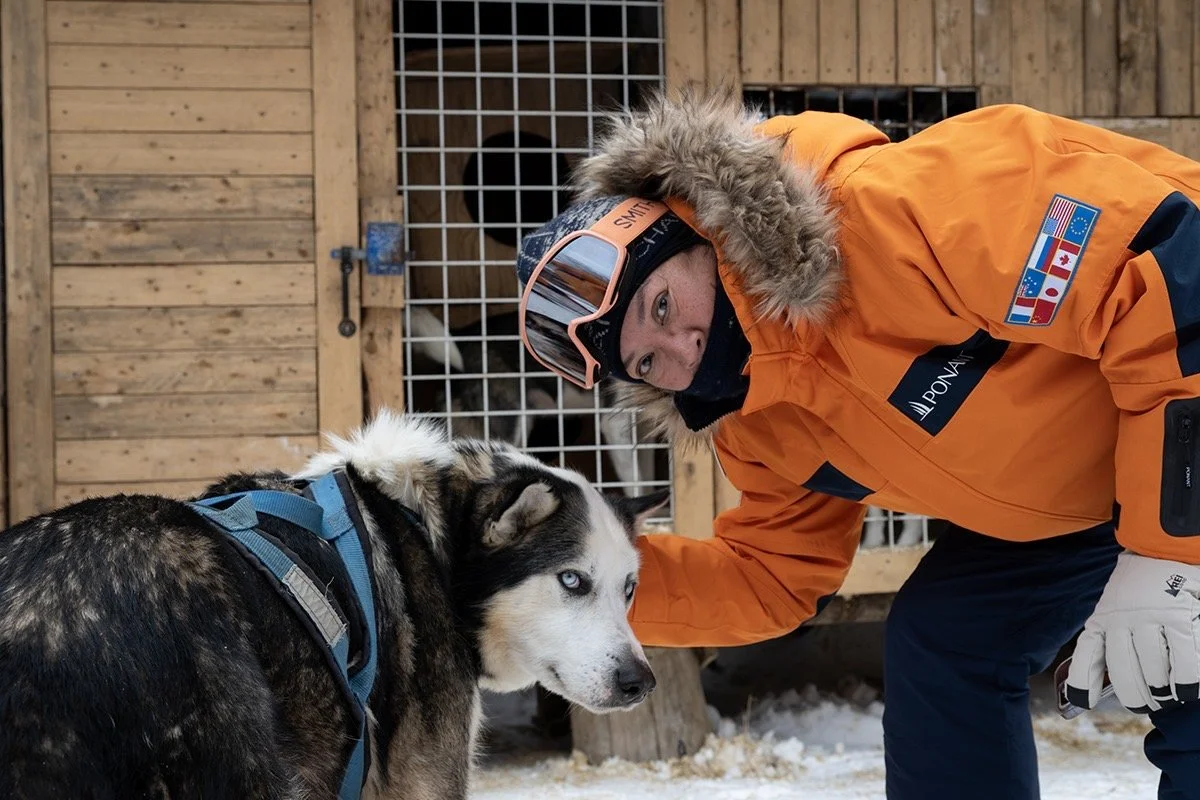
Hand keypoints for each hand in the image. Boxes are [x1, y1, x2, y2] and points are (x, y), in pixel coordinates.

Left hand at [1066, 551, 1199, 712]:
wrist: (1160, 547)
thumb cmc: (1138, 585)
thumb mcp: (1112, 607)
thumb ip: (1109, 636)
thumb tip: (1105, 675)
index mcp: (1101, 619)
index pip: (1086, 656)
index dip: (1084, 683)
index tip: (1086, 702)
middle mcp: (1120, 620)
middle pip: (1125, 672)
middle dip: (1137, 697)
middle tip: (1149, 705)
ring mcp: (1149, 618)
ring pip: (1155, 669)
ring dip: (1165, 691)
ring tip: (1172, 698)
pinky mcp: (1178, 616)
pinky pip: (1184, 659)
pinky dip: (1188, 680)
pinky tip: (1190, 689)